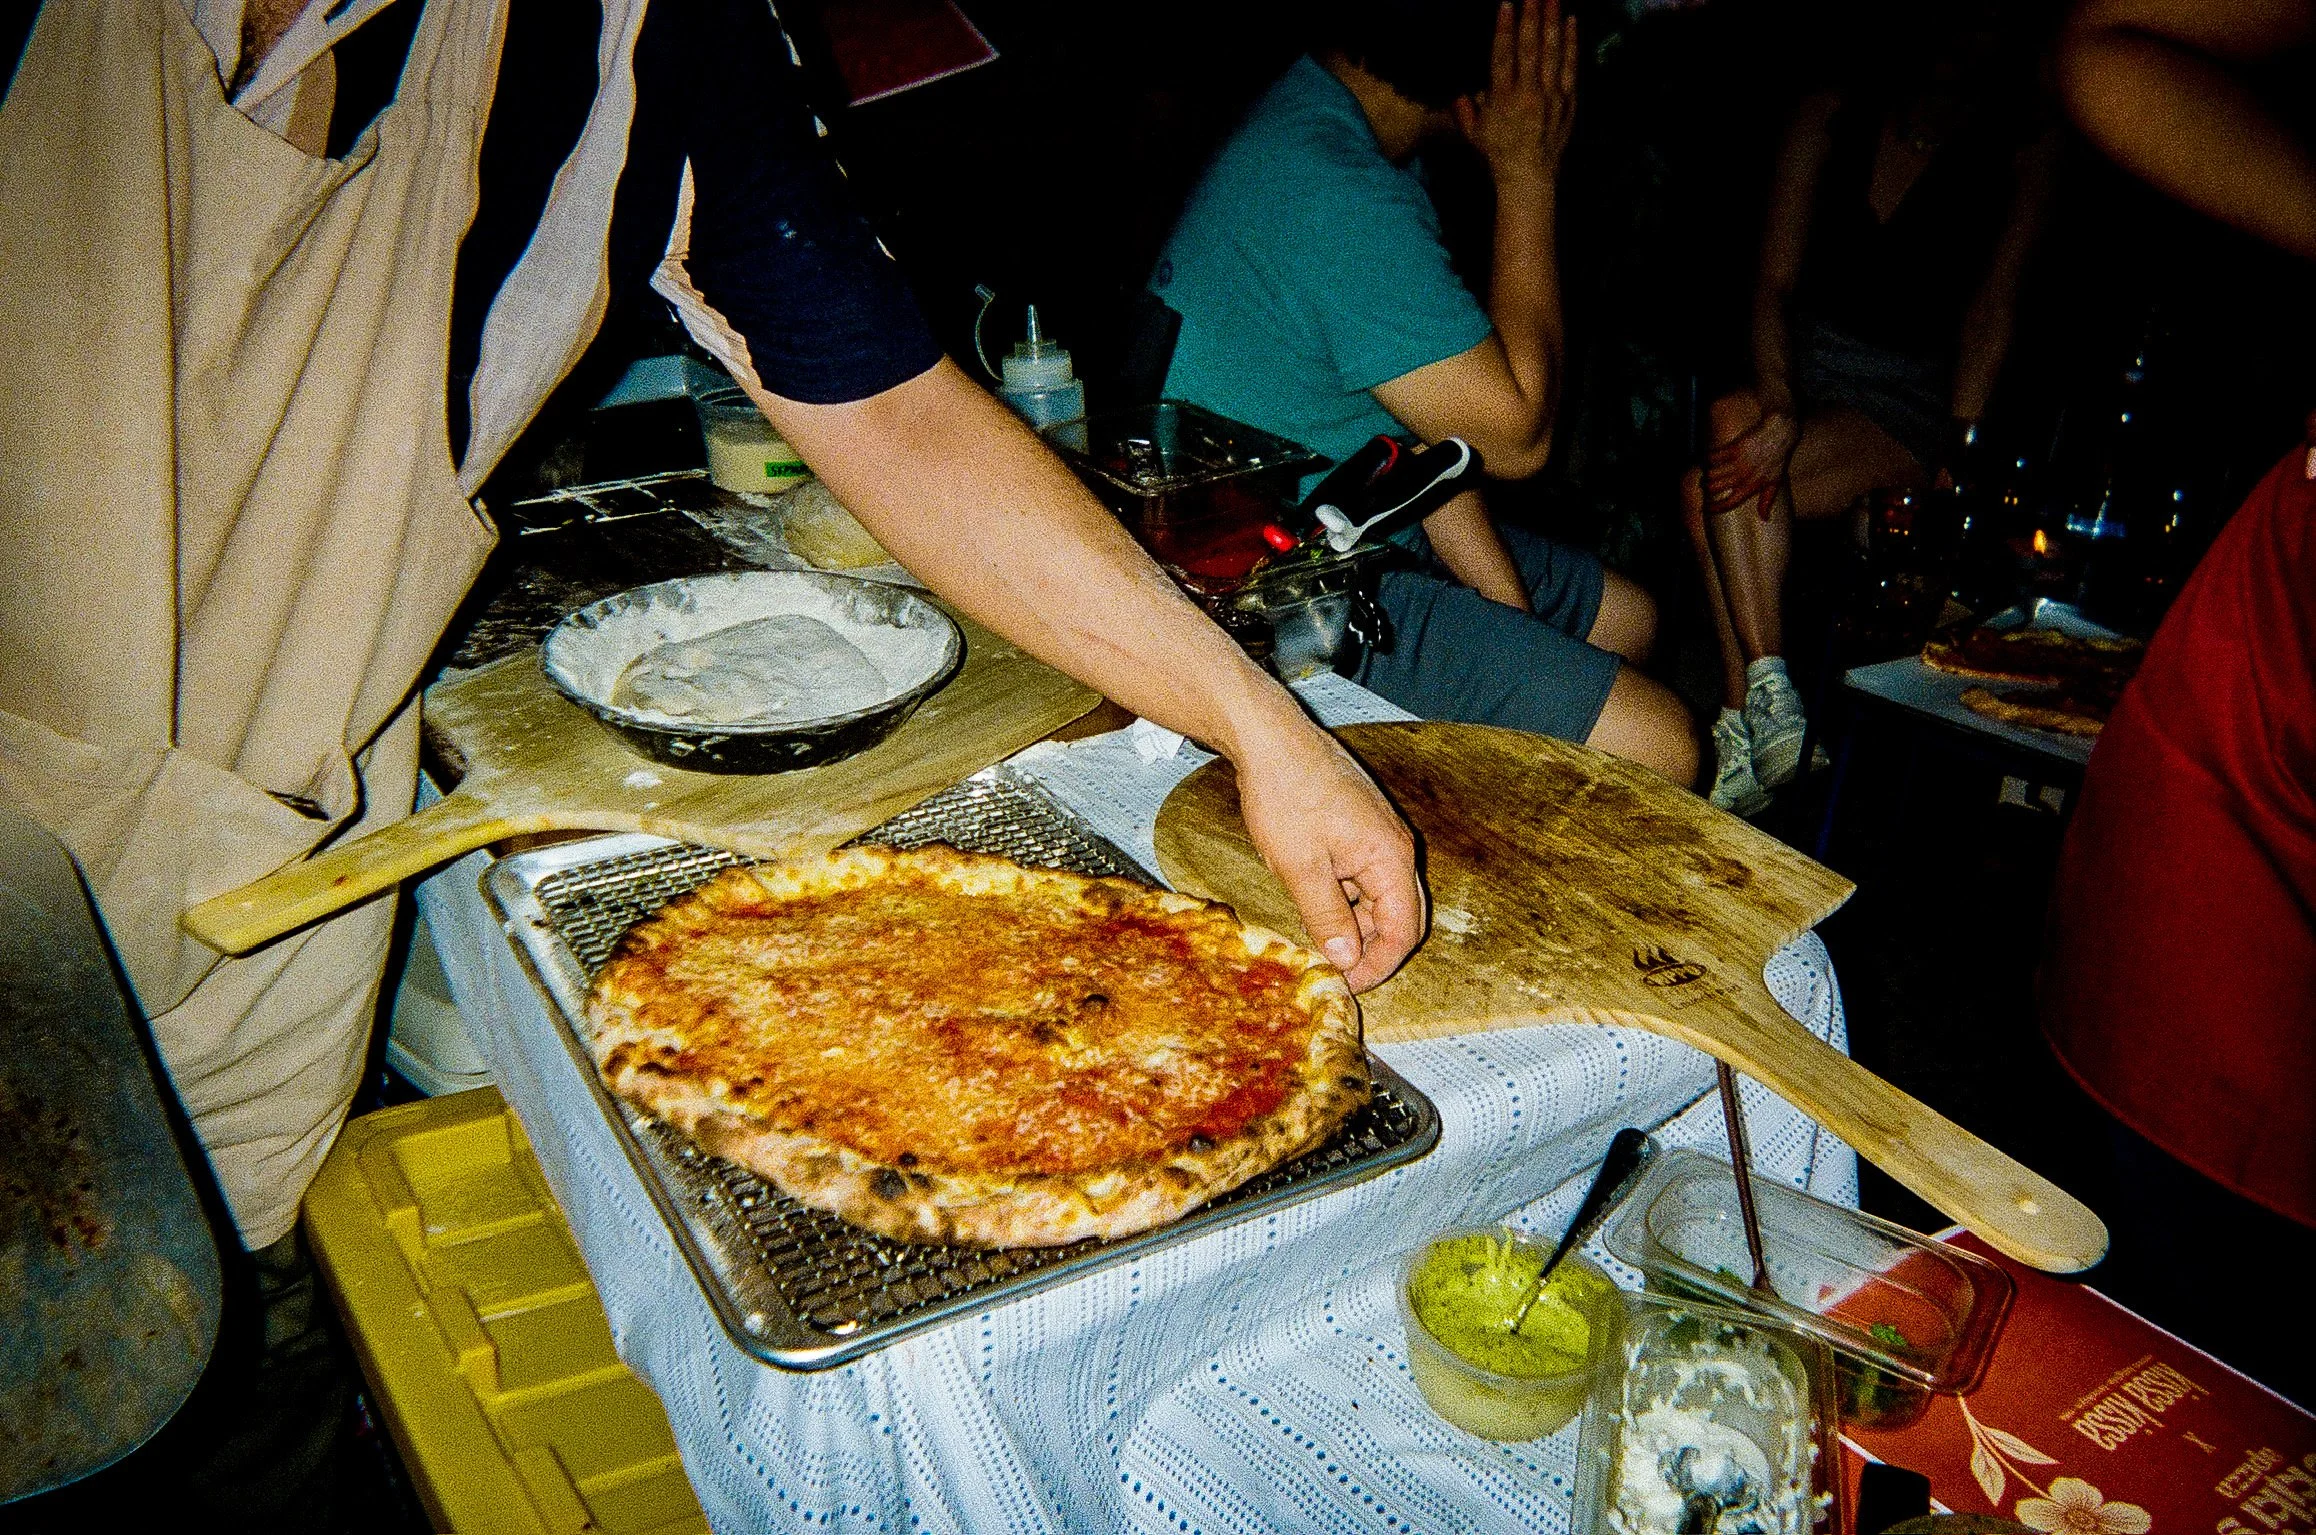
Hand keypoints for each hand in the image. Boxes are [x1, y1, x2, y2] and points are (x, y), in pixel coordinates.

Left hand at [1232, 723, 1424, 991]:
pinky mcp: (1360, 825)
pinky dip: (1346, 895)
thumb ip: (1327, 917)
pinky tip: (1313, 899)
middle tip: (1336, 968)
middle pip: (1401, 915)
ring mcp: (1379, 834)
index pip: (1404, 930)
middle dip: (1372, 948)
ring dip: (1355, 921)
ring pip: (1380, 895)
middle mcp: (1395, 846)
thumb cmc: (1285, 795)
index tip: (1346, 982)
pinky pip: (1364, 874)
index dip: (1379, 965)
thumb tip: (1347, 959)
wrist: (1270, 739)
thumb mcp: (1300, 868)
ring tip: (1317, 935)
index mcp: (1390, 858)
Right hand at [1455, 0, 1578, 192]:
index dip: (1504, 28)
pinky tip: (1571, 22)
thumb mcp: (1473, 134)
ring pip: (1552, 53)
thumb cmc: (1498, 154)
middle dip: (1531, 17)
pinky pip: (1570, 67)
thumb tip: (1459, 93)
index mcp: (1502, 99)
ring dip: (1552, 22)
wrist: (1528, 177)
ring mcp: (1550, 96)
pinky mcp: (1567, 100)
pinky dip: (1571, 43)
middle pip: (1530, 49)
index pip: (1503, 56)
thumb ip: (1464, 110)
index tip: (1507, 4)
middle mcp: (1527, 95)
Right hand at [1705, 410, 1796, 516]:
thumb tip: (1764, 518)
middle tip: (1705, 485)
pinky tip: (1707, 458)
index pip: (1729, 503)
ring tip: (1706, 473)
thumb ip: (1767, 501)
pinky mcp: (1733, 448)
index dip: (1715, 508)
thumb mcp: (1775, 483)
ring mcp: (1738, 462)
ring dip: (1705, 474)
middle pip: (1713, 488)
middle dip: (1706, 488)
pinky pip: (1712, 456)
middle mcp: (1743, 476)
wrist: (1779, 434)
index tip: (1705, 509)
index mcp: (1752, 486)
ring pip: (1710, 474)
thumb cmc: (1778, 459)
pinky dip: (1706, 458)